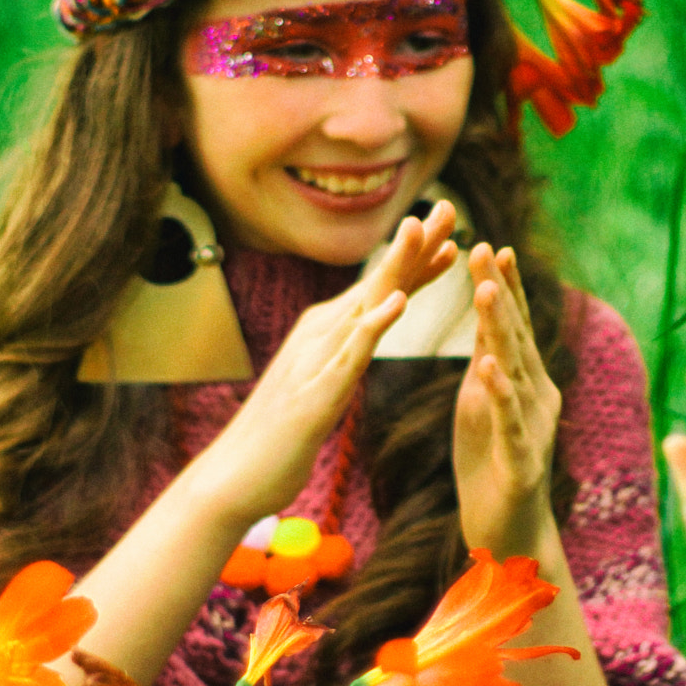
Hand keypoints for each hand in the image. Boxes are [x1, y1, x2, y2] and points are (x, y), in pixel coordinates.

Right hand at [191, 202, 459, 524]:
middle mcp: (321, 335)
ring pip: (365, 306)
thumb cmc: (282, 435)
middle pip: (378, 282)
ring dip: (397, 267)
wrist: (234, 478)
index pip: (382, 288)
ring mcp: (315, 360)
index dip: (418, 259)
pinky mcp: (315, 395)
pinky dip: (374, 326)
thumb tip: (364, 330)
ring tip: (424, 231)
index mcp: (328, 334)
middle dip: (416, 245)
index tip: (452, 230)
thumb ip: (344, 352)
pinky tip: (398, 303)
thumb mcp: (324, 383)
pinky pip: (349, 354)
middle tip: (451, 207)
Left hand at [453, 244, 561, 553]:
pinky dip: (500, 394)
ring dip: (501, 330)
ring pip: (515, 371)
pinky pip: (509, 423)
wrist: (508, 532)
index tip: (491, 246)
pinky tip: (489, 368)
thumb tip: (482, 317)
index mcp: (525, 382)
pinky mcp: (521, 462)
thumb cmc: (493, 465)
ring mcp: (533, 428)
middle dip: (500, 292)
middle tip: (486, 249)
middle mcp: (538, 397)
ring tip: (487, 291)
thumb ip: (486, 362)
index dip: (504, 287)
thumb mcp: (481, 404)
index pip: (512, 327)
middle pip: (516, 337)